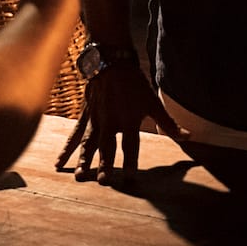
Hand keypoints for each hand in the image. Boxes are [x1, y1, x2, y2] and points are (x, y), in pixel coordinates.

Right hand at [55, 61, 184, 180]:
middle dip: (105, 164)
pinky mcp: (85, 117)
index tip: (129, 178)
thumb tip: (188, 137)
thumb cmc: (135, 84)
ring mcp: (95, 120)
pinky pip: (74, 135)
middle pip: (108, 147)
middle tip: (103, 181)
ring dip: (84, 160)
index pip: (131, 145)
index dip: (130, 161)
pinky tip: (59, 163)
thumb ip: (168, 123)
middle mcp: (111, 122)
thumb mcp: (153, 102)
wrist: (112, 63)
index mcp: (129, 120)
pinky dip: (66, 149)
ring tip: (79, 177)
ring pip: (88, 144)